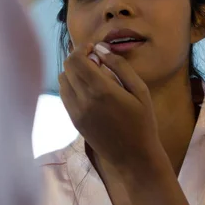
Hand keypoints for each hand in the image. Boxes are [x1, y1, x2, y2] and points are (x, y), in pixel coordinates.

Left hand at [59, 42, 163, 170]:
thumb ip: (119, 66)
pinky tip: (88, 88)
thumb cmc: (142, 122)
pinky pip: (64, 95)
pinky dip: (71, 85)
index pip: (76, 59)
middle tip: (96, 60)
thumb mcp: (140, 90)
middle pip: (67, 67)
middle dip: (78, 57)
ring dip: (73, 71)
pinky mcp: (73, 120)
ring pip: (63, 80)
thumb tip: (100, 49)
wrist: (133, 157)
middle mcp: (83, 99)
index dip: (83, 48)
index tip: (95, 48)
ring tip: (92, 75)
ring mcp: (75, 111)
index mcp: (101, 90)